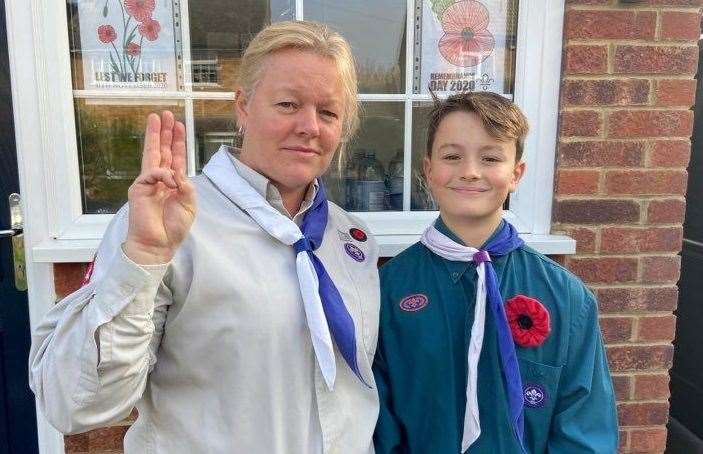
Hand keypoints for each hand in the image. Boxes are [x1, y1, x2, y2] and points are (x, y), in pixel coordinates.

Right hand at [123, 111, 195, 263]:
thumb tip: (177, 172)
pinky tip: (168, 180)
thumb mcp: (189, 205)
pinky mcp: (139, 188)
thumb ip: (186, 186)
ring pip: (152, 154)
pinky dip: (162, 174)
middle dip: (164, 132)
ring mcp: (148, 183)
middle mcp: (160, 180)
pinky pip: (152, 173)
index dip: (178, 142)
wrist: (158, 244)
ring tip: (157, 118)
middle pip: (162, 150)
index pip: (176, 158)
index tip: (179, 125)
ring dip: (155, 135)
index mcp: (173, 184)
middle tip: (165, 113)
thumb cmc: (173, 228)